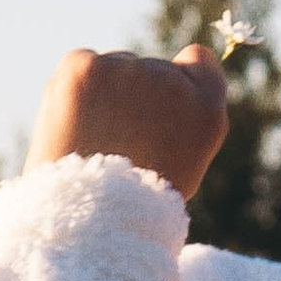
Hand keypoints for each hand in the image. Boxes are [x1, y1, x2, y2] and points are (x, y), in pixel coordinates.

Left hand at [27, 43, 228, 201]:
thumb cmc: (136, 202)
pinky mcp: (86, 68)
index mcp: (206, 108)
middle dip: (133, 97)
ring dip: (103, 94)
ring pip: (115, 67)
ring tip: (93, 143)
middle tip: (117, 146)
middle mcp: (172, 82)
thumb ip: (188, 114)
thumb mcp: (186, 162)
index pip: (198, 60)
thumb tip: (178, 68)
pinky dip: (74, 90)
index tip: (159, 109)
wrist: (87, 220)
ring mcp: (128, 70)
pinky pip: (82, 63)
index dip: (178, 81)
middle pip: (149, 68)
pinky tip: (74, 126)